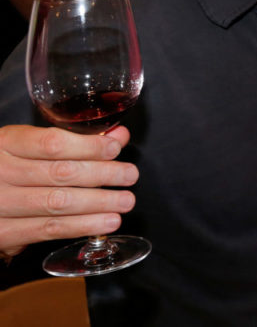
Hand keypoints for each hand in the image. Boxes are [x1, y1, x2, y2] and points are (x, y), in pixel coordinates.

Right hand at [0, 124, 138, 256]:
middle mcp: (0, 172)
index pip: (52, 144)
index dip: (89, 146)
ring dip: (98, 203)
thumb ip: (73, 139)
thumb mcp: (28, 144)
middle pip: (60, 173)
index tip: (116, 149)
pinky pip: (48, 229)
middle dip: (102, 174)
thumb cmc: (5, 165)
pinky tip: (104, 223)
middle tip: (129, 175)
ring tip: (125, 201)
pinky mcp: (3, 233)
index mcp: (6, 144)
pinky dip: (81, 226)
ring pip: (57, 203)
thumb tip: (118, 136)